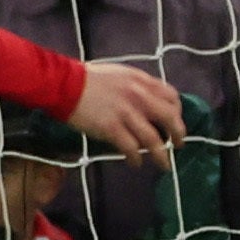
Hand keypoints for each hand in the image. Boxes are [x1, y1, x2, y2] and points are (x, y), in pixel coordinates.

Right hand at [65, 60, 185, 166]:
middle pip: (170, 118)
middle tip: (177, 145)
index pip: (172, 97)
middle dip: (178, 134)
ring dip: (161, 155)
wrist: (62, 83)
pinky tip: (135, 162)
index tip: (174, 122)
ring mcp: (126, 113)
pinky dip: (135, 157)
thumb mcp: (118, 75)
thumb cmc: (85, 78)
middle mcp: (139, 96)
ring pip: (153, 139)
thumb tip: (147, 101)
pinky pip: (130, 147)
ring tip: (163, 164)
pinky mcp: (111, 127)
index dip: (177, 112)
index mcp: (142, 81)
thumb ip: (136, 86)